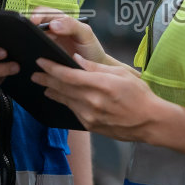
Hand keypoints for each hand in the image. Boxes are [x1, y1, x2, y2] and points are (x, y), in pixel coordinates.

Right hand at [27, 7, 114, 66]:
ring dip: (27, 39)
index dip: (37, 15)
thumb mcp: (86, 34)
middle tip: (26, 33)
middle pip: (34, 24)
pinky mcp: (44, 56)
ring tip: (27, 43)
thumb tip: (53, 24)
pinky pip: (33, 52)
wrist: (94, 70)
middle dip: (28, 27)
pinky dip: (29, 52)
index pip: (44, 13)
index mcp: (61, 21)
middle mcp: (51, 30)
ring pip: (31, 38)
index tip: (33, 21)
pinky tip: (30, 55)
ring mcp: (47, 43)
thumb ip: (73, 26)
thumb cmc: (91, 49)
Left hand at [32, 55, 166, 141]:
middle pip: (62, 88)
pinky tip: (59, 97)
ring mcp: (90, 115)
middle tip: (34, 73)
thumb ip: (96, 67)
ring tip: (42, 85)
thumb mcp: (122, 73)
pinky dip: (64, 102)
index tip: (41, 62)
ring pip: (65, 100)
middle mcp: (92, 101)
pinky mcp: (90, 125)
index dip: (52, 68)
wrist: (149, 122)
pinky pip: (72, 111)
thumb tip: (76, 59)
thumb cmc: (139, 95)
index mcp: (100, 85)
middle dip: (46, 79)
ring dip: (51, 91)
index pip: (68, 75)